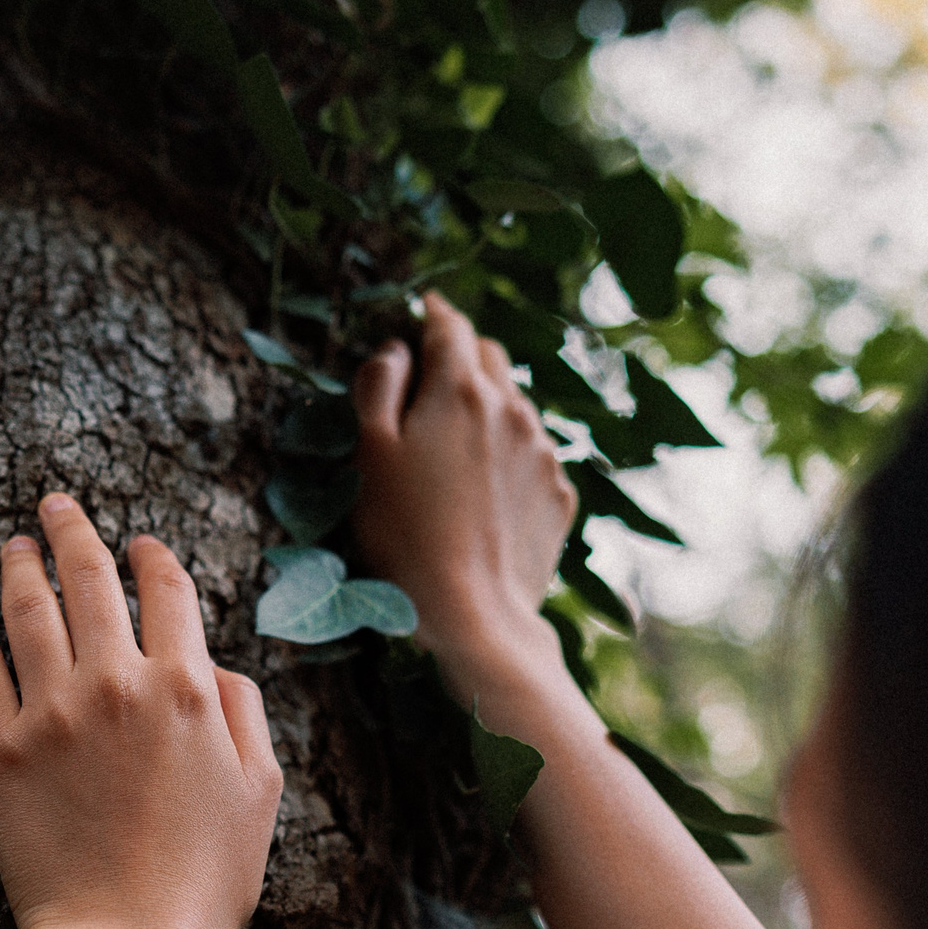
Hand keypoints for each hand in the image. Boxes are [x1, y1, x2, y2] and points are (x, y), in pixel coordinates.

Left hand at [0, 495, 283, 928]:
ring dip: (18, 566)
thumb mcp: (259, 793)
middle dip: (73, 533)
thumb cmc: (203, 883)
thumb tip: (211, 664)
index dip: (152, 559)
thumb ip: (241, 713)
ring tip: (11, 547)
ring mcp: (50, 714)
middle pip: (90, 582)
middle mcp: (115, 685)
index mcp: (186, 689)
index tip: (139, 545)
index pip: (167, 592)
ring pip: (27, 610)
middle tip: (56, 507)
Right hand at [351, 292, 577, 693]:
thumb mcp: (369, 456)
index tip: (421, 312)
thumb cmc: (406, 538)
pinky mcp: (559, 495)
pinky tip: (483, 493)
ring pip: (515, 405)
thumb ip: (377, 388)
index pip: (449, 326)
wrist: (476, 616)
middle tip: (432, 378)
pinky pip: (532, 455)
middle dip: (462, 355)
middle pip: (490, 357)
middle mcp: (512, 410)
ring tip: (455, 448)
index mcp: (461, 391)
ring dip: (487, 408)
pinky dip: (509, 455)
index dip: (431, 314)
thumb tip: (395, 350)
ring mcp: (542, 453)